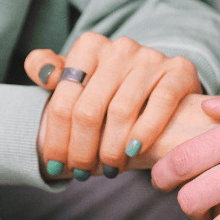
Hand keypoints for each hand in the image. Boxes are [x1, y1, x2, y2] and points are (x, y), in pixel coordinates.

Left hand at [25, 32, 200, 178]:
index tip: (55, 166)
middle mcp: (119, 47)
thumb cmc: (111, 89)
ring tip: (109, 169)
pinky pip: (160, 104)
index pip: (64, 100)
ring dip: (111, 150)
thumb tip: (41, 70)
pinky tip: (134, 152)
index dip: (56, 139)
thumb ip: (51, 71)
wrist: (163, 83)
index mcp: (89, 46)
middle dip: (82, 150)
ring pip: (121, 112)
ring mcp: (150, 57)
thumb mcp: (79, 78)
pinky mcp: (179, 70)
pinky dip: (145, 132)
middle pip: (89, 110)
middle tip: (82, 173)